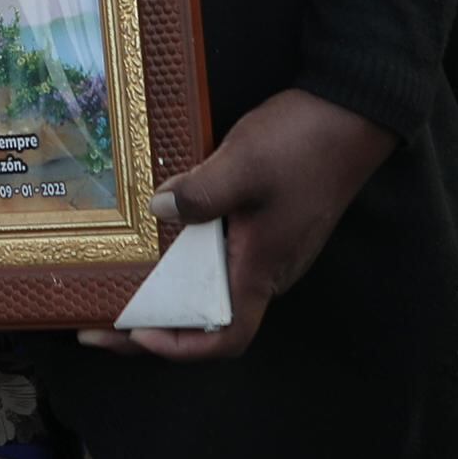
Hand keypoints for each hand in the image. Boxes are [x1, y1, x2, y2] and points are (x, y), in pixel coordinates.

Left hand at [75, 88, 395, 365]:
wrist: (353, 112)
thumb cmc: (303, 144)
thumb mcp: (241, 164)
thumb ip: (198, 193)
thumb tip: (157, 209)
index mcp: (261, 269)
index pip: (223, 337)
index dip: (178, 346)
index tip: (134, 331)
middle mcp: (267, 271)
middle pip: (210, 318)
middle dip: (157, 322)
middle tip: (104, 316)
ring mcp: (271, 248)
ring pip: (216, 286)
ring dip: (172, 288)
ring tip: (125, 279)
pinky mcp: (270, 225)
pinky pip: (224, 254)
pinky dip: (190, 255)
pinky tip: (164, 231)